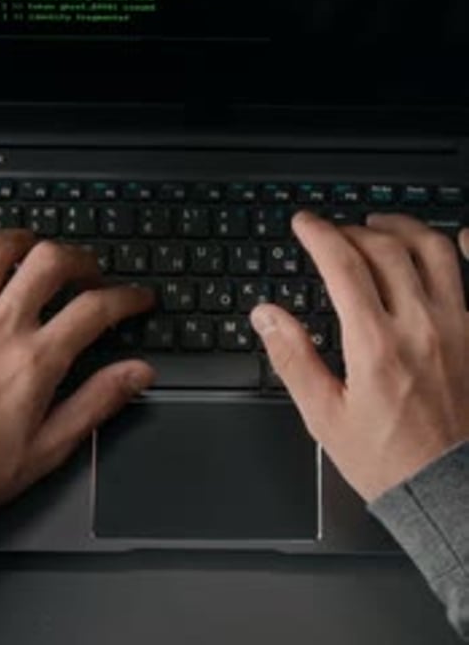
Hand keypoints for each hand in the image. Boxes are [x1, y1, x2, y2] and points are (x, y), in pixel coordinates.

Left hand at [0, 227, 153, 507]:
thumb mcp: (48, 447)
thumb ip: (96, 402)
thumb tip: (139, 372)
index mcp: (34, 361)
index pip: (96, 308)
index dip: (127, 297)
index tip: (137, 298)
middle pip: (51, 262)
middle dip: (80, 258)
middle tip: (88, 272)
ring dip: (21, 241)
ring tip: (32, 250)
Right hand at [251, 211, 468, 502]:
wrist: (448, 492)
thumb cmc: (388, 460)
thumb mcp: (325, 416)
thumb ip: (294, 358)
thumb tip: (267, 315)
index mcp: (375, 345)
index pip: (343, 265)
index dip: (319, 234)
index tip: (305, 223)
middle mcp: (419, 326)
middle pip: (384, 248)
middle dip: (352, 230)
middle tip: (334, 232)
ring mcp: (458, 327)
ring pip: (433, 250)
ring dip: (402, 228)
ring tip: (380, 226)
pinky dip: (467, 247)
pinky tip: (457, 235)